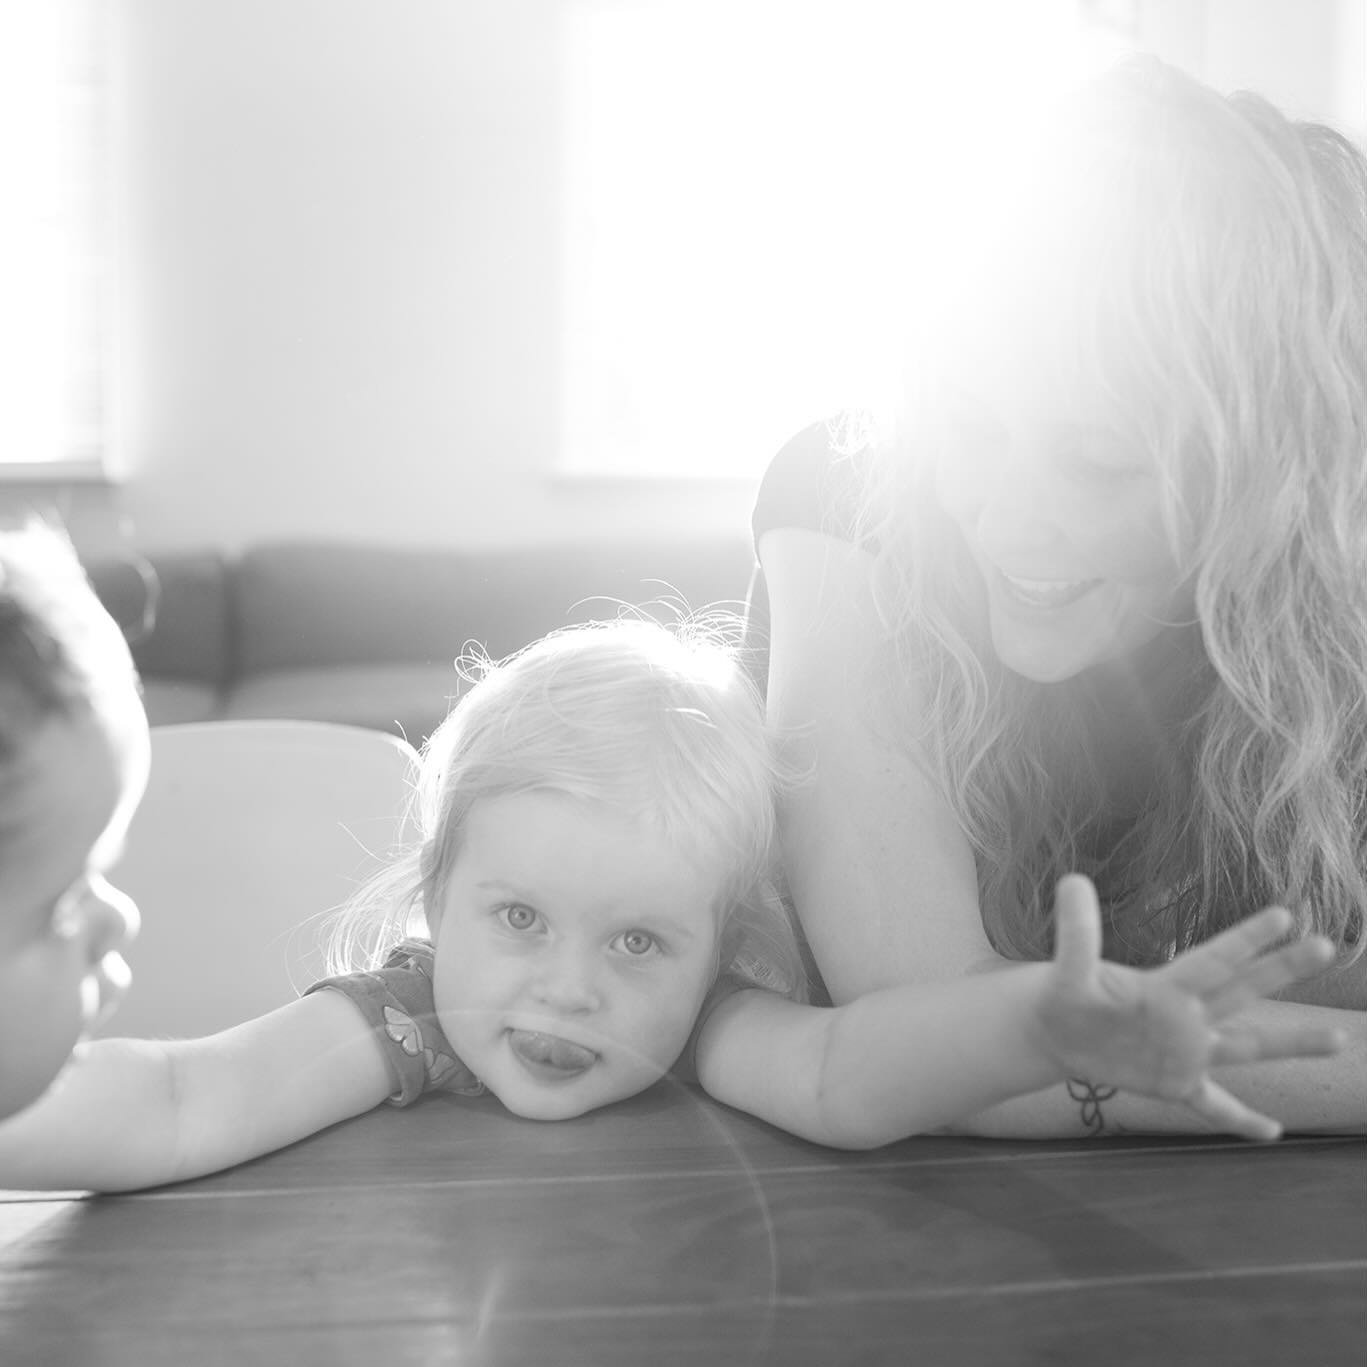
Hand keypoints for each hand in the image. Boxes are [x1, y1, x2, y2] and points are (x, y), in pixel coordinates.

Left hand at [1035, 874, 1342, 1140]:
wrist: (1052, 1031)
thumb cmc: (1064, 993)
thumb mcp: (1069, 965)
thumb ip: (1077, 930)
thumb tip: (1072, 880)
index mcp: (1165, 986)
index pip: (1213, 959)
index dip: (1245, 939)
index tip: (1285, 915)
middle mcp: (1186, 1016)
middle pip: (1242, 990)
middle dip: (1282, 970)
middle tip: (1327, 946)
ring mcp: (1186, 1052)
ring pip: (1248, 1047)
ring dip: (1292, 1043)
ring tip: (1340, 1039)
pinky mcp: (1174, 1084)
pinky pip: (1215, 1105)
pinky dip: (1241, 1120)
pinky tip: (1272, 1132)